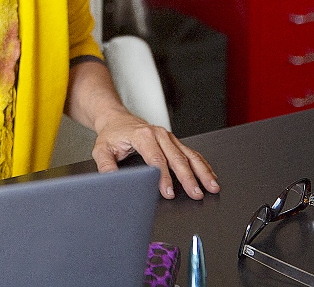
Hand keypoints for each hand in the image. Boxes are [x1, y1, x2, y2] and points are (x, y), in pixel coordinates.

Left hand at [91, 108, 219, 200]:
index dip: (164, 177)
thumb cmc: (112, 134)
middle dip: (188, 178)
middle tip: (196, 194)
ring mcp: (168, 137)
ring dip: (202, 172)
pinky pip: (191, 153)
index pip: (156, 159)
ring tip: (211, 187)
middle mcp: (159, 134)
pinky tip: (210, 175)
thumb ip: (106, 164)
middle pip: (177, 158)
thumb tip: (111, 179)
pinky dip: (202, 165)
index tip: (169, 192)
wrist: (117, 119)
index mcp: (143, 136)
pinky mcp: (173, 141)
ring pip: (189, 155)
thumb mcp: (102, 149)